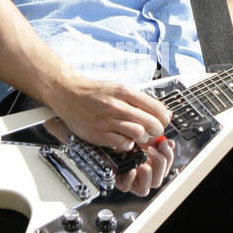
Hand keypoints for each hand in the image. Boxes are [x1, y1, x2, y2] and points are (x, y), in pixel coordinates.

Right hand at [48, 78, 174, 199]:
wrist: (68, 94)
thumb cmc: (95, 92)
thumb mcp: (118, 88)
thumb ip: (140, 100)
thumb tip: (165, 113)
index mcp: (123, 91)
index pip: (154, 106)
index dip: (164, 116)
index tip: (164, 120)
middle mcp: (115, 105)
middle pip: (149, 122)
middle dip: (157, 129)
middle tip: (155, 131)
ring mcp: (106, 121)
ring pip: (138, 133)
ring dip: (143, 137)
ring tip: (140, 136)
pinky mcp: (98, 134)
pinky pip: (123, 144)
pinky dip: (128, 144)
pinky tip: (125, 139)